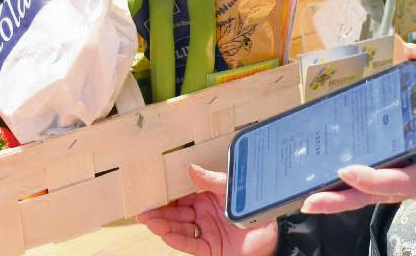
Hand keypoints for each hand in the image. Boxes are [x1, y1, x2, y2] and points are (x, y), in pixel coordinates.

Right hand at [139, 164, 277, 255]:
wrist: (273, 232)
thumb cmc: (253, 207)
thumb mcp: (231, 188)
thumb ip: (212, 180)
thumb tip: (191, 168)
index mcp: (206, 200)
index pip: (181, 199)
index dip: (166, 197)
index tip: (151, 193)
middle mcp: (203, 216)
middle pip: (176, 215)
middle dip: (159, 214)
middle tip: (143, 211)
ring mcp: (205, 233)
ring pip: (180, 230)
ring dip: (164, 227)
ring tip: (150, 222)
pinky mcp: (210, 249)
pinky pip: (191, 245)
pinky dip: (178, 240)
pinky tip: (166, 235)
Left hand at [300, 42, 415, 213]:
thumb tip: (410, 48)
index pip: (393, 181)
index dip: (367, 178)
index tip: (345, 168)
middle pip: (372, 198)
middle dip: (339, 201)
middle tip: (308, 202)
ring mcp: (414, 191)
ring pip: (372, 199)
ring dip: (342, 198)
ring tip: (311, 196)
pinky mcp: (413, 186)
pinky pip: (380, 191)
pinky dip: (357, 190)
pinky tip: (337, 180)